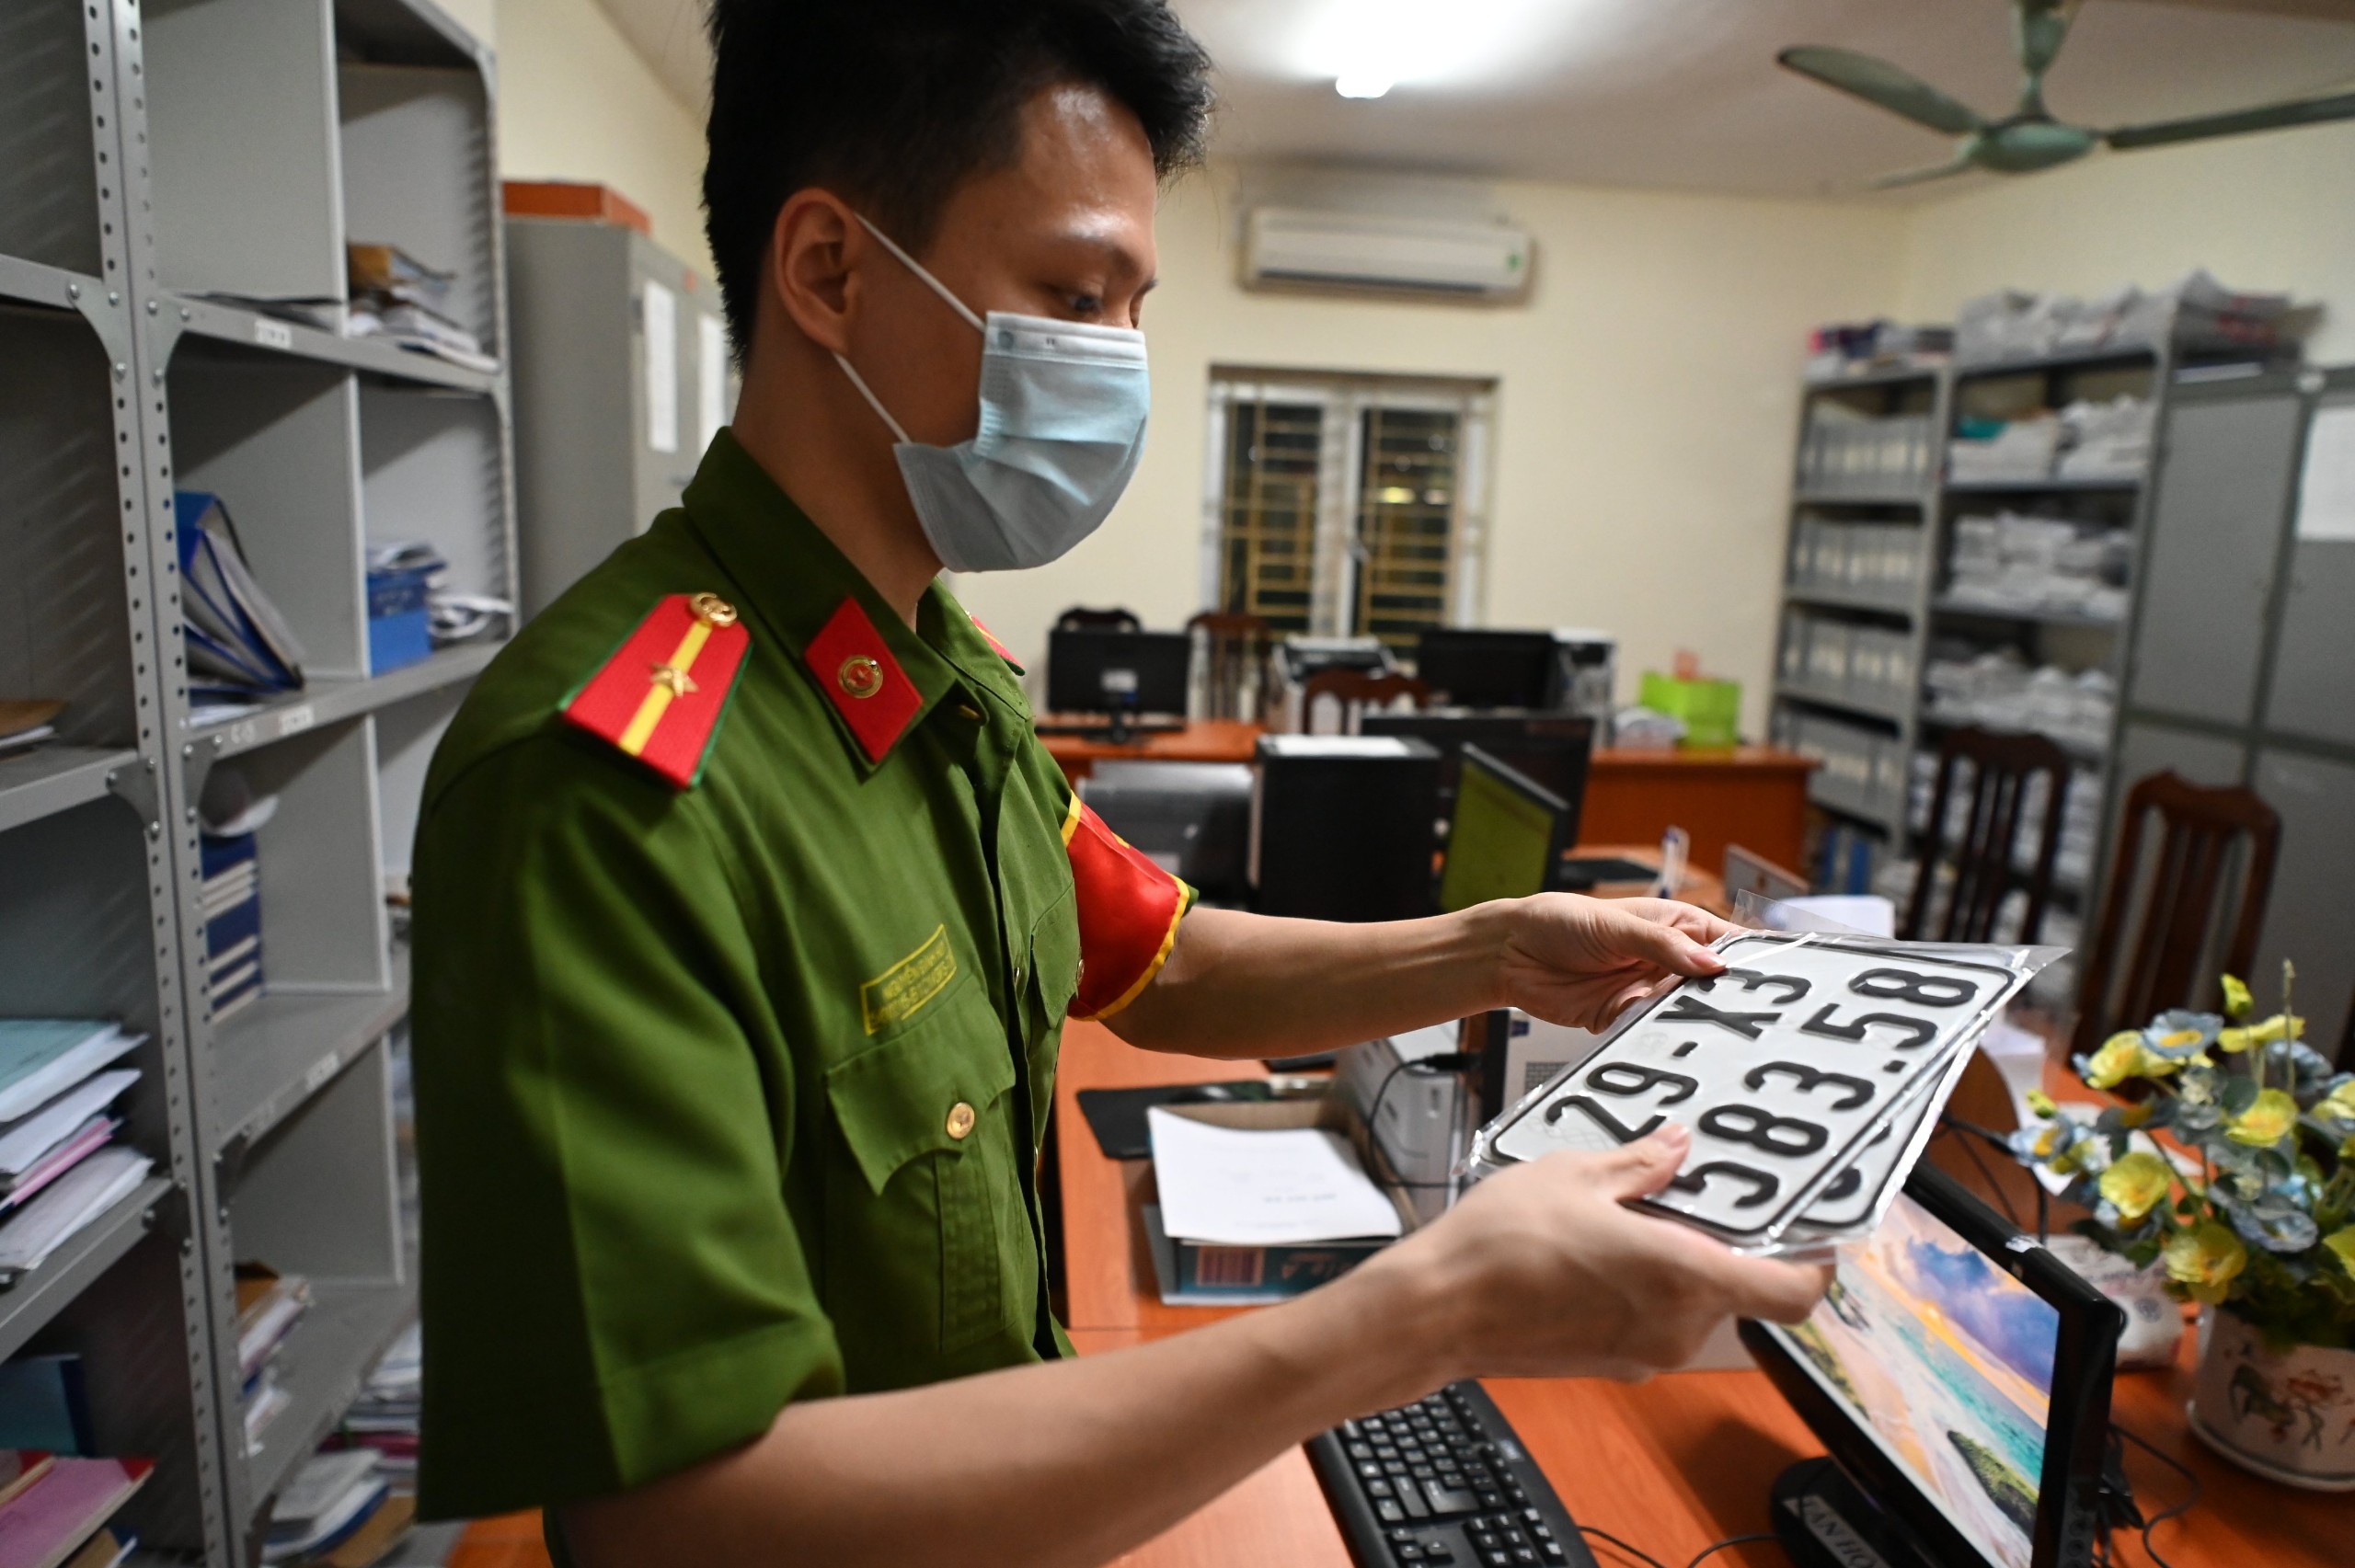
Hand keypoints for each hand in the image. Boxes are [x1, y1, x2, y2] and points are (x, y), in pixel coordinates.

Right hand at [1368, 1126, 1829, 1382]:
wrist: (1437, 1310)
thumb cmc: (1499, 1245)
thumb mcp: (1575, 1173)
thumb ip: (1639, 1163)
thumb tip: (1676, 1146)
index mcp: (1684, 1276)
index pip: (1793, 1292)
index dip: (1815, 1264)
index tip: (1814, 1231)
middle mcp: (1676, 1326)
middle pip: (1741, 1293)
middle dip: (1726, 1246)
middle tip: (1695, 1197)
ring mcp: (1644, 1353)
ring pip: (1694, 1307)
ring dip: (1679, 1266)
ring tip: (1629, 1216)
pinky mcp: (1612, 1363)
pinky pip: (1653, 1322)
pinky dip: (1644, 1289)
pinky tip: (1598, 1250)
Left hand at [1497, 894, 1733, 1030]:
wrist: (1509, 953)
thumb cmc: (1559, 921)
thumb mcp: (1616, 924)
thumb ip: (1664, 946)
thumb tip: (1712, 965)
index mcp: (1675, 926)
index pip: (1726, 943)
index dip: (1749, 960)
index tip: (1773, 978)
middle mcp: (1666, 961)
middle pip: (1711, 984)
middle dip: (1723, 997)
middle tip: (1740, 1010)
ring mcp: (1647, 991)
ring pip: (1685, 1011)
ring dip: (1691, 1018)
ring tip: (1703, 1024)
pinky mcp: (1624, 1018)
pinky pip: (1650, 1031)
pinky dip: (1657, 1035)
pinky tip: (1665, 1036)